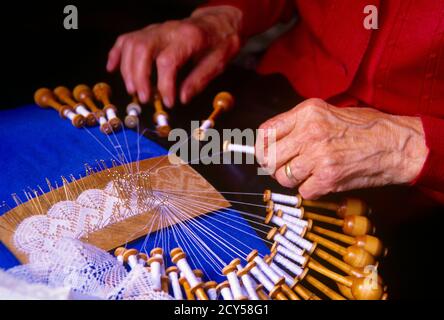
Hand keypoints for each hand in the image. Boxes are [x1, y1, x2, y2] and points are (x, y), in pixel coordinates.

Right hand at [107, 6, 241, 106]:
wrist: (218, 23)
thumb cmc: (219, 43)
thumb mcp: (218, 63)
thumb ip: (198, 81)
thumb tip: (181, 99)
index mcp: (189, 38)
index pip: (168, 61)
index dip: (164, 85)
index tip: (168, 102)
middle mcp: (168, 30)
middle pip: (143, 49)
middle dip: (139, 77)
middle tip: (145, 99)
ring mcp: (156, 29)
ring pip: (131, 44)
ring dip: (128, 70)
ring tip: (134, 91)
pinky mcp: (148, 32)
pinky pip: (126, 39)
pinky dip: (116, 54)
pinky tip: (112, 69)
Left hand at [256, 98, 427, 198]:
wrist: (394, 144)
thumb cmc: (362, 128)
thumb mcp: (326, 113)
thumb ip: (297, 125)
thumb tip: (270, 141)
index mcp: (307, 112)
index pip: (265, 132)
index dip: (261, 147)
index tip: (264, 154)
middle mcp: (309, 132)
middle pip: (267, 157)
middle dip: (273, 166)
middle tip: (285, 168)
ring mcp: (318, 155)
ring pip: (282, 177)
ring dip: (293, 180)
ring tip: (310, 172)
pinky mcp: (328, 177)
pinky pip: (303, 192)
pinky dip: (311, 190)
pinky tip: (324, 180)